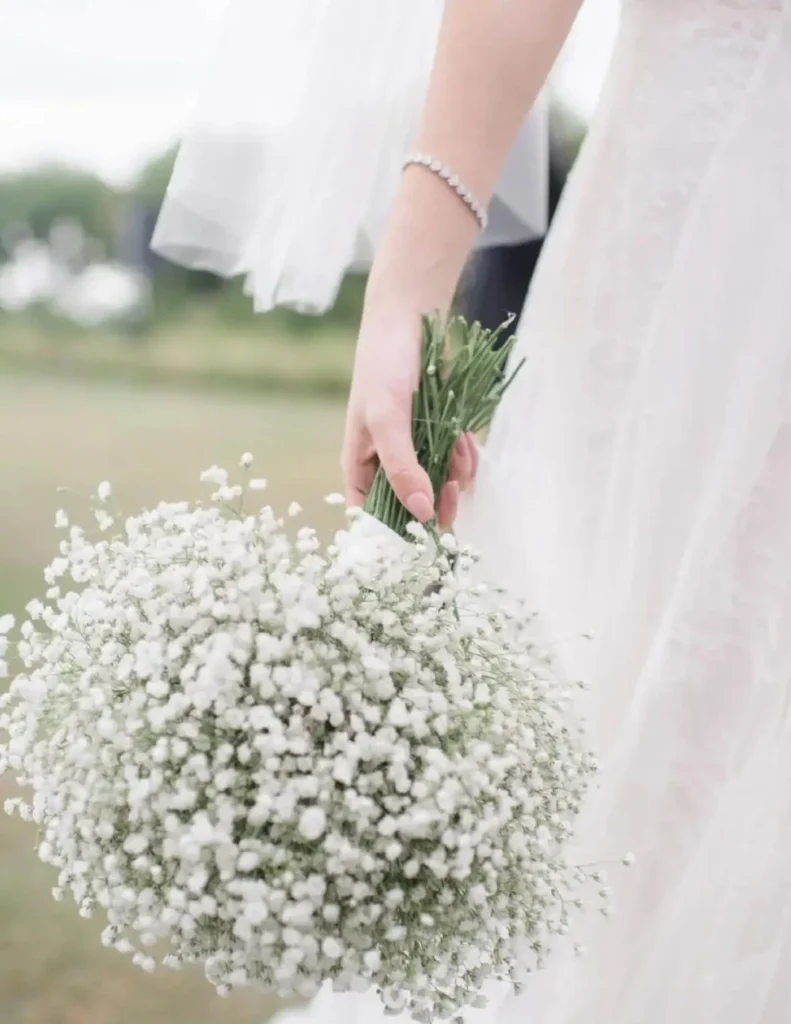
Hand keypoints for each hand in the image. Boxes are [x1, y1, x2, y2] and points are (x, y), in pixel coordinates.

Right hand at [341, 301, 476, 527]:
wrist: (410, 317)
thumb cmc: (383, 366)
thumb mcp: (387, 419)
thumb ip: (402, 467)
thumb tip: (421, 513)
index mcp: (360, 464)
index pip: (373, 515)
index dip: (395, 530)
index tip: (422, 535)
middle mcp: (386, 462)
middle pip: (411, 506)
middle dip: (434, 504)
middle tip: (451, 495)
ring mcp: (415, 448)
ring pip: (438, 486)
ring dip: (454, 476)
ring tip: (458, 451)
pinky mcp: (439, 433)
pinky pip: (455, 461)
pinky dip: (464, 457)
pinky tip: (465, 440)